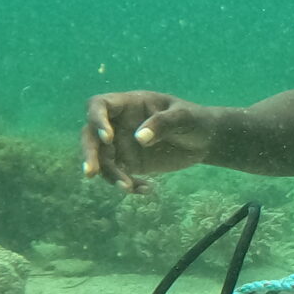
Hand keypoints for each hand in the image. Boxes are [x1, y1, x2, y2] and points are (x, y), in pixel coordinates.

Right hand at [81, 90, 217, 191]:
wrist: (204, 140)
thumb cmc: (195, 120)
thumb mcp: (184, 117)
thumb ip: (163, 123)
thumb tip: (139, 139)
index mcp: (129, 104)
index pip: (100, 105)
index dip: (97, 120)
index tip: (107, 138)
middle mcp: (119, 123)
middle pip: (90, 135)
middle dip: (89, 153)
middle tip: (90, 173)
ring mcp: (122, 144)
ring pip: (103, 160)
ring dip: (110, 175)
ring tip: (128, 187)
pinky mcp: (130, 163)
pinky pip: (119, 175)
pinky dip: (127, 185)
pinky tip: (147, 189)